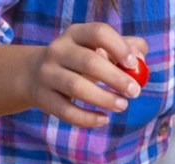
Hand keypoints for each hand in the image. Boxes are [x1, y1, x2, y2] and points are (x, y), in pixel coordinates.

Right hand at [25, 23, 147, 126]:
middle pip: (89, 62)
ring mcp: (47, 74)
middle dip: (116, 78)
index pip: (98, 33)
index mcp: (76, 34)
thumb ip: (125, 48)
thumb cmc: (80, 62)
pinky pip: (66, 111)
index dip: (118, 47)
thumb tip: (140, 58)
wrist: (34, 74)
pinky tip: (103, 119)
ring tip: (122, 106)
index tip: (133, 64)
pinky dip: (87, 118)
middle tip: (134, 92)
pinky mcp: (43, 97)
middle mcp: (58, 50)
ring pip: (76, 87)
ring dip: (103, 99)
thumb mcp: (98, 49)